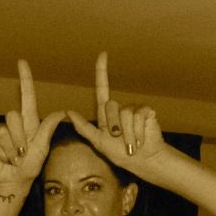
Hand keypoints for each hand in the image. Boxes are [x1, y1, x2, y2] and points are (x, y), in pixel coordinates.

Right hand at [0, 60, 63, 197]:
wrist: (14, 180)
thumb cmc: (30, 166)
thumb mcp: (43, 148)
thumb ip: (48, 129)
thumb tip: (63, 112)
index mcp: (29, 122)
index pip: (27, 96)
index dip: (25, 79)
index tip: (22, 62)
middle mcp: (13, 123)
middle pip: (13, 116)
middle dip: (19, 138)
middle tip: (22, 153)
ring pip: (3, 132)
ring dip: (10, 150)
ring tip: (13, 157)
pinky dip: (0, 153)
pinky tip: (2, 158)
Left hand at [67, 52, 167, 171]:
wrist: (142, 161)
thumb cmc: (120, 154)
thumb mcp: (98, 142)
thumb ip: (84, 128)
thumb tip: (68, 112)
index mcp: (107, 113)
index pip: (102, 88)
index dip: (102, 71)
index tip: (103, 54)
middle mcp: (120, 108)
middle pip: (111, 106)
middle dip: (114, 126)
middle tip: (119, 140)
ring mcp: (134, 109)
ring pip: (125, 113)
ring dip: (127, 134)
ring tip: (132, 144)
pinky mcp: (146, 111)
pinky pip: (138, 116)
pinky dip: (138, 132)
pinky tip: (141, 139)